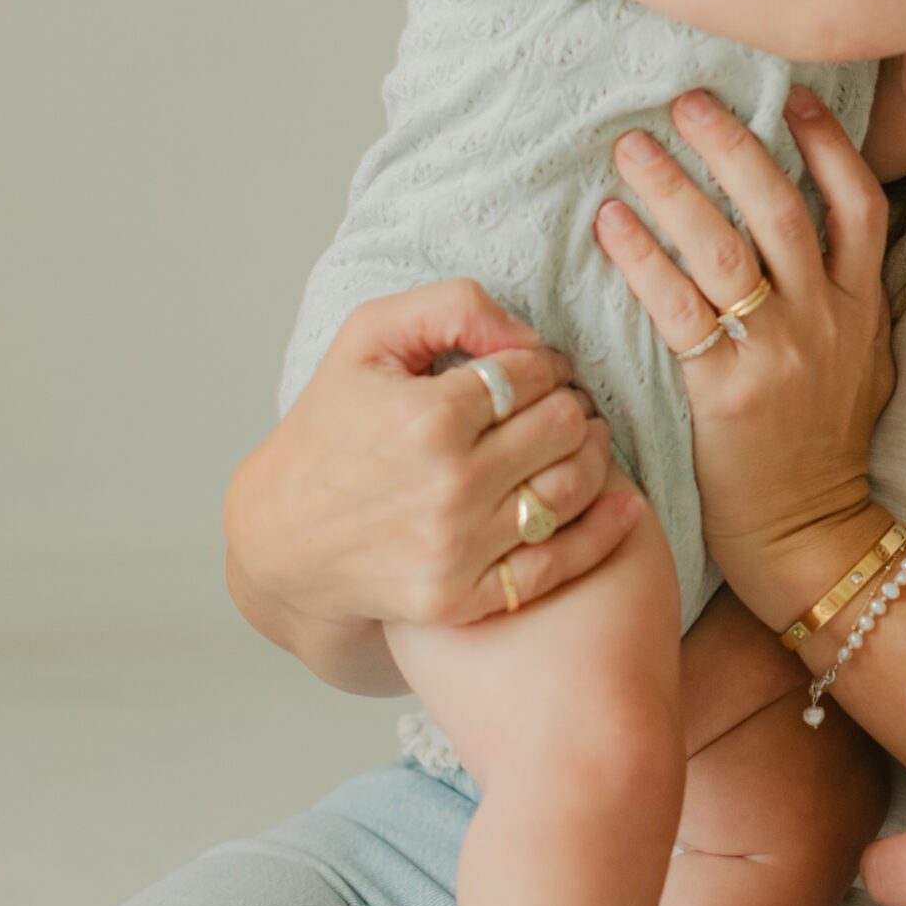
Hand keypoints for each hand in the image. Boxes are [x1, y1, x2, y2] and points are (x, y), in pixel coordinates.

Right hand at [224, 280, 640, 645]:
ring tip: (581, 442)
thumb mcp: (368, 336)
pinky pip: (558, 564)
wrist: (280, 538)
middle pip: (564, 427)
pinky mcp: (461, 599)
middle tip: (564, 405)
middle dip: (573, 406)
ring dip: (595, 457)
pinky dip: (604, 532)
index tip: (540, 371)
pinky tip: (626, 506)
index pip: (534, 375)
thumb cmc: (329, 426)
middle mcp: (448, 485)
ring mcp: (457, 549)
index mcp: (428, 416)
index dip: (547, 365)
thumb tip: (527, 336)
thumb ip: (453, 305)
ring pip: (574, 487)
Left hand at [593, 86, 894, 628]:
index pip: (861, 204)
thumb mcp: (865, 364)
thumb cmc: (824, 448)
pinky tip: (609, 225)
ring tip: (632, 149)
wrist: (811, 536)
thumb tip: (821, 233)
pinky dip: (641, 259)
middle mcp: (827, 320)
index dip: (827, 145)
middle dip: (732, 146)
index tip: (787, 98)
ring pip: (725, 248)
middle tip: (685, 103)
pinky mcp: (727, 391)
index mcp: (864, 308)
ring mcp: (779, 355)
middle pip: (782, 209)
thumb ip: (845, 299)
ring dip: (674, 188)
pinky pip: (677, 309)